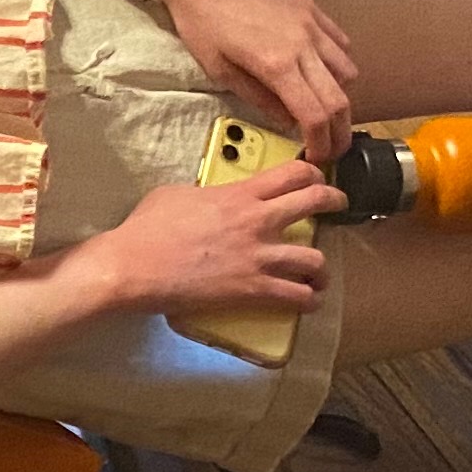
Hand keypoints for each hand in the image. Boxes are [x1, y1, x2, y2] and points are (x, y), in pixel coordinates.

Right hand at [65, 167, 338, 317]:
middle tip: (338, 206)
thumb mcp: (175, 194)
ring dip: (321, 266)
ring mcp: (259, 257)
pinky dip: (309, 300)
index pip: (292, 172)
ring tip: (318, 272)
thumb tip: (213, 199)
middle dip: (334, 201)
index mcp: (238, 194)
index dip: (312, 170)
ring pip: (316, 258)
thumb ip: (206, 194)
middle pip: (315, 201)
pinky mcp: (253, 289)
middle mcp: (257, 221)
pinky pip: (298, 296)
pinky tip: (308, 301)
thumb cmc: (146, 229)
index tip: (316, 176)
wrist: (133, 266)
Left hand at [158, 0, 358, 154]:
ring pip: (348, 71)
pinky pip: (341, 43)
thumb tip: (286, 120)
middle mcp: (303, 45)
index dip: (320, 143)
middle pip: (340, 100)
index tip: (315, 157)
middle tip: (331, 147)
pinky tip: (323, 72)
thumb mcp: (218, 69)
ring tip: (324, 109)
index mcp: (277, 65)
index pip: (315, 116)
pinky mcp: (312, 8)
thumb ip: (257, 98)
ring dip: (342, 98)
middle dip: (340, 132)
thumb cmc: (201, 20)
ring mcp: (312, 24)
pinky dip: (340, 64)